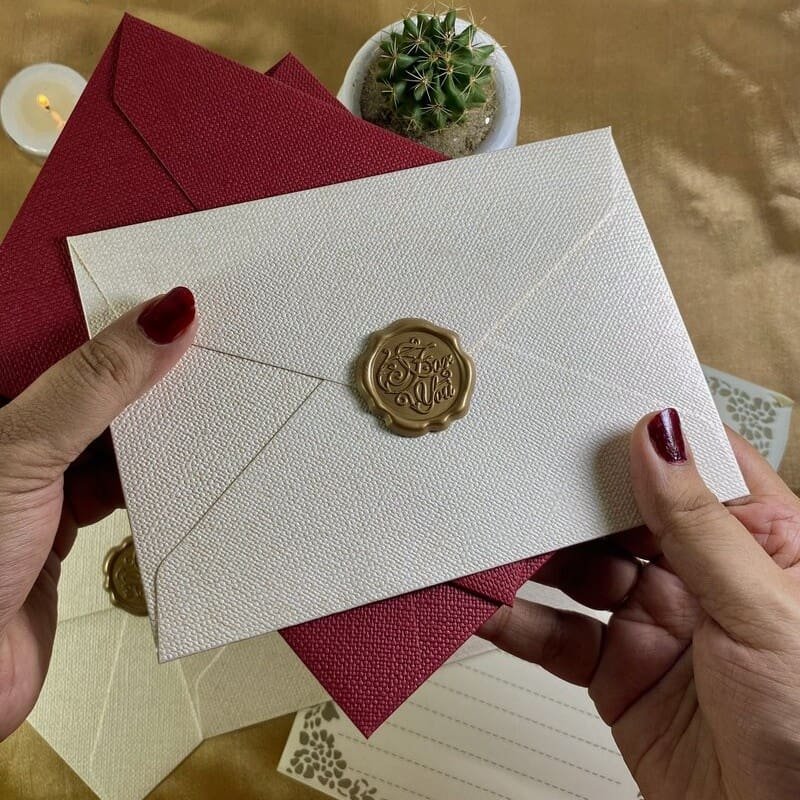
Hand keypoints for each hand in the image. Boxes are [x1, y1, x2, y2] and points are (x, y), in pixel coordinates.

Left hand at [0, 288, 195, 738]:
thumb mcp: (27, 448)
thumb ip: (96, 382)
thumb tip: (171, 311)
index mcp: (0, 403)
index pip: (62, 339)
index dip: (118, 317)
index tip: (181, 299)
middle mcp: (18, 439)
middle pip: (94, 389)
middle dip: (149, 372)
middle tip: (214, 347)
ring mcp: (40, 487)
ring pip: (112, 442)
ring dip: (157, 433)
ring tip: (215, 402)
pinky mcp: (66, 533)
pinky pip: (122, 492)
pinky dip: (155, 483)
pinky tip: (186, 472)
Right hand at [479, 409, 799, 799]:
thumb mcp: (765, 610)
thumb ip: (701, 524)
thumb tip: (659, 439)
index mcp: (757, 544)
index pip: (695, 468)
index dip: (645, 439)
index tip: (591, 418)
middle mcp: (702, 576)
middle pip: (621, 516)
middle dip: (572, 502)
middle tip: (523, 484)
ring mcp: (654, 622)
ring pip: (580, 571)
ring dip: (535, 561)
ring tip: (495, 546)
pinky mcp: (616, 671)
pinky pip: (557, 634)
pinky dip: (518, 621)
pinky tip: (494, 607)